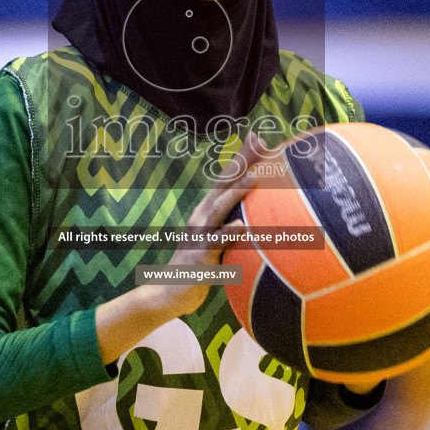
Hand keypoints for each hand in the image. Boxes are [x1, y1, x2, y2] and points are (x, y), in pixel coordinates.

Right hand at [158, 134, 272, 314]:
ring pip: (218, 208)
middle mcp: (202, 217)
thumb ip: (232, 226)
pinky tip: (242, 226)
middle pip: (223, 183)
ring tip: (254, 177)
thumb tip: (255, 218)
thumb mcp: (216, 241)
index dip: (242, 158)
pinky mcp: (200, 255)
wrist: (170, 291)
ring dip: (235, 192)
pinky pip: (216, 243)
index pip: (227, 179)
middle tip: (258, 140)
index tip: (259, 138)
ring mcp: (200, 234)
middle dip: (241, 162)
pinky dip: (229, 233)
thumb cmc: (199, 266)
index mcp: (207, 211)